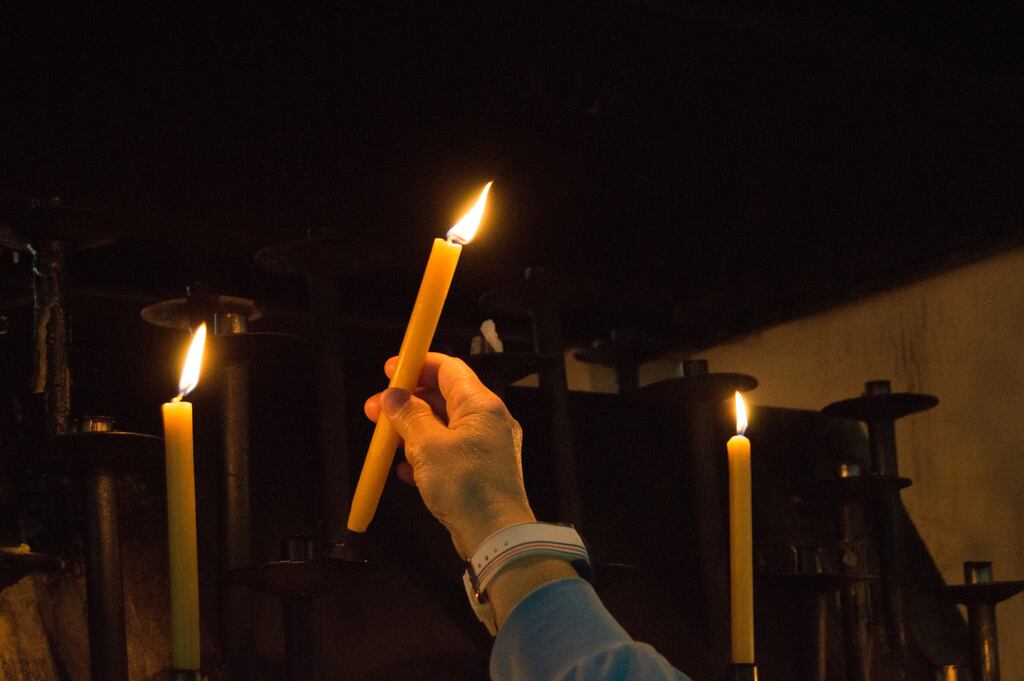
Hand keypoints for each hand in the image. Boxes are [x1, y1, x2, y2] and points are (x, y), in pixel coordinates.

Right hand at [364, 352, 535, 557]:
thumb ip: (409, 416)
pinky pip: (447, 453)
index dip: (417, 365)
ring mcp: (485, 448)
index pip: (448, 368)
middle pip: (442, 397)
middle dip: (407, 401)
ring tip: (383, 440)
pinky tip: (402, 468)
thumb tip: (393, 396)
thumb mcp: (428, 446)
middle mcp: (487, 421)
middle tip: (375, 410)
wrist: (496, 536)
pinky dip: (424, 455)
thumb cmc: (465, 485)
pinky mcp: (479, 472)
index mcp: (481, 405)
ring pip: (442, 427)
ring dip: (411, 430)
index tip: (390, 370)